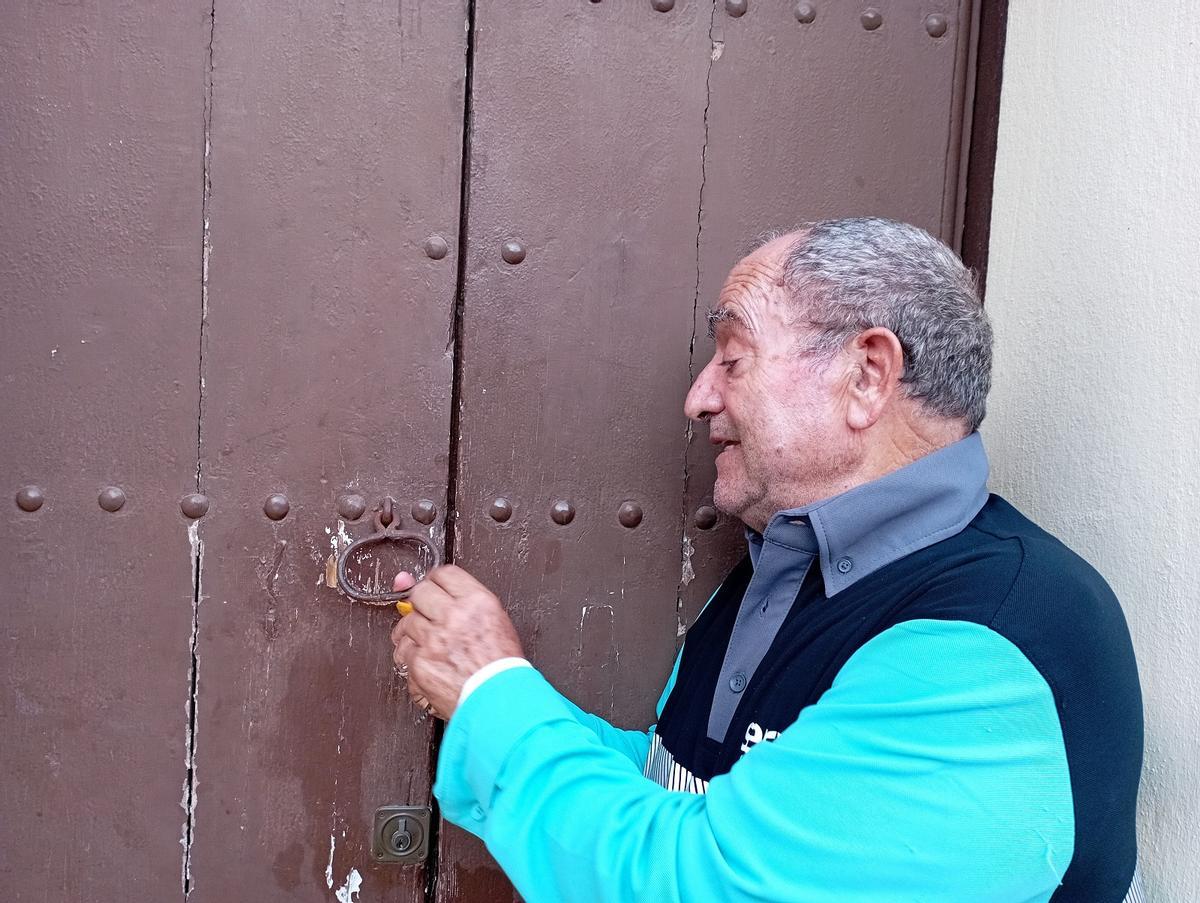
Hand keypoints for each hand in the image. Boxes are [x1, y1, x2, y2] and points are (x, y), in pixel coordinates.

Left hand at [389, 565, 523, 719]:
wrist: (500, 701)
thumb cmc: (501, 665)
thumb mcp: (494, 620)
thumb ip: (459, 598)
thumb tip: (407, 580)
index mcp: (477, 602)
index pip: (443, 574)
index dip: (437, 582)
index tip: (435, 590)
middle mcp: (453, 616)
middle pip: (420, 593)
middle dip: (423, 604)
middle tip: (430, 616)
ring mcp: (433, 640)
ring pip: (407, 622)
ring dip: (413, 631)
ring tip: (428, 642)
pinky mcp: (420, 664)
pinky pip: (403, 652)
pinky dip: (410, 657)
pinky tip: (425, 660)